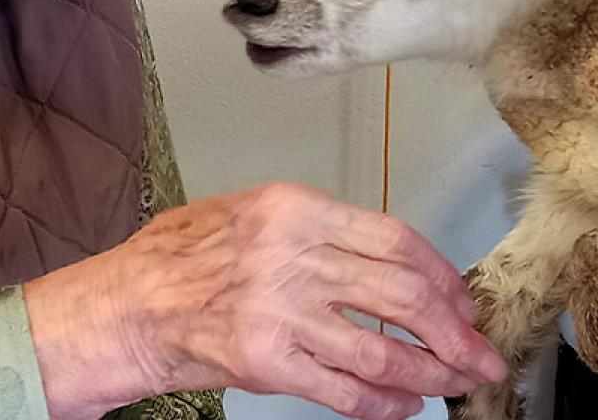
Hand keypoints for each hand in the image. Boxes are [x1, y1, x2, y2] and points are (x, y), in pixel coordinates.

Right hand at [25, 183, 506, 419]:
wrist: (130, 301)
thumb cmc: (182, 252)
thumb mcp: (247, 209)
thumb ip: (314, 227)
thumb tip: (380, 258)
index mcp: (293, 208)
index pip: (394, 239)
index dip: (440, 274)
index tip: (459, 296)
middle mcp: (294, 255)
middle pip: (402, 295)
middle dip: (454, 330)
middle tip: (478, 350)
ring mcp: (282, 311)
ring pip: (384, 350)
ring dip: (431, 372)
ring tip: (455, 382)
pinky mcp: (269, 363)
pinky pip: (347, 390)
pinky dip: (385, 403)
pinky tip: (403, 405)